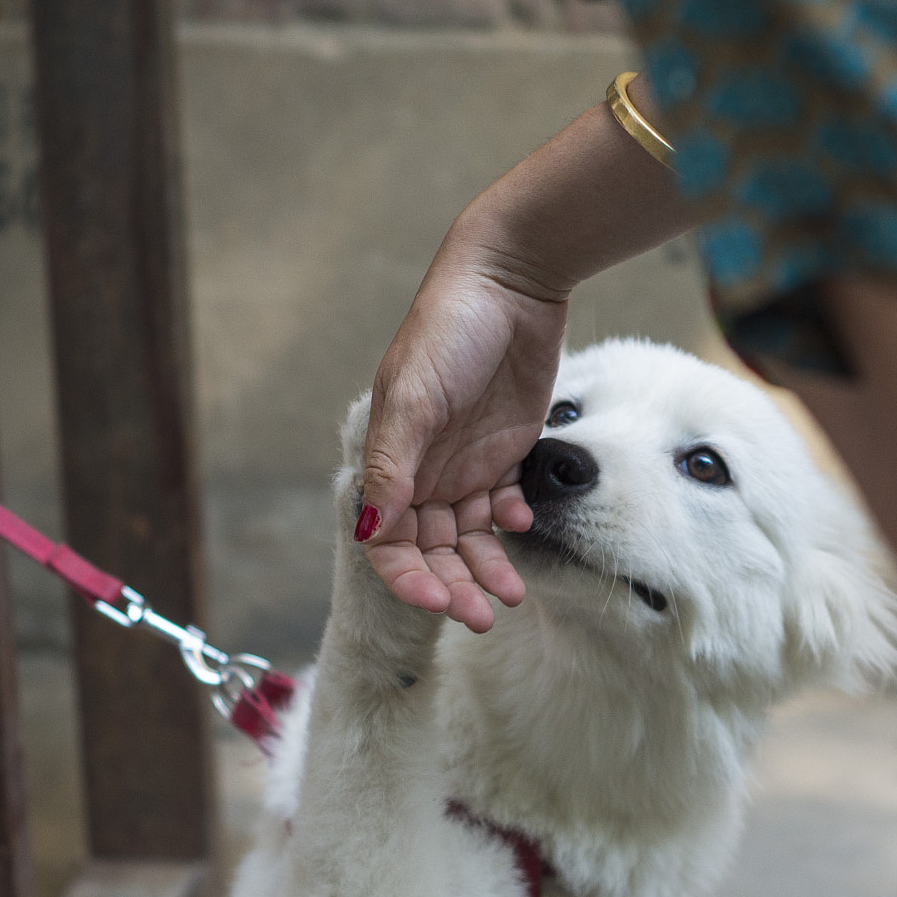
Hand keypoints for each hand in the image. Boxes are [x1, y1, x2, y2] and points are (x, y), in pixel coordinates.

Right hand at [355, 94, 700, 628]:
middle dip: (453, 585)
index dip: (407, 576)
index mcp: (390, 458)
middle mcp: (424, 470)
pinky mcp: (508, 454)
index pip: (387, 540)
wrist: (512, 279)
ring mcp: (467, 464)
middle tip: (483, 616)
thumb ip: (395, 461)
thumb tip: (374, 527)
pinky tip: (522, 522)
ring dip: (487, 568)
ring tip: (512, 595)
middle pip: (431, 550)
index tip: (436, 601)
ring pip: (470, 538)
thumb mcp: (415, 392)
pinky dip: (512, 526)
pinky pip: (505, 508)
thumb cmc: (450, 325)